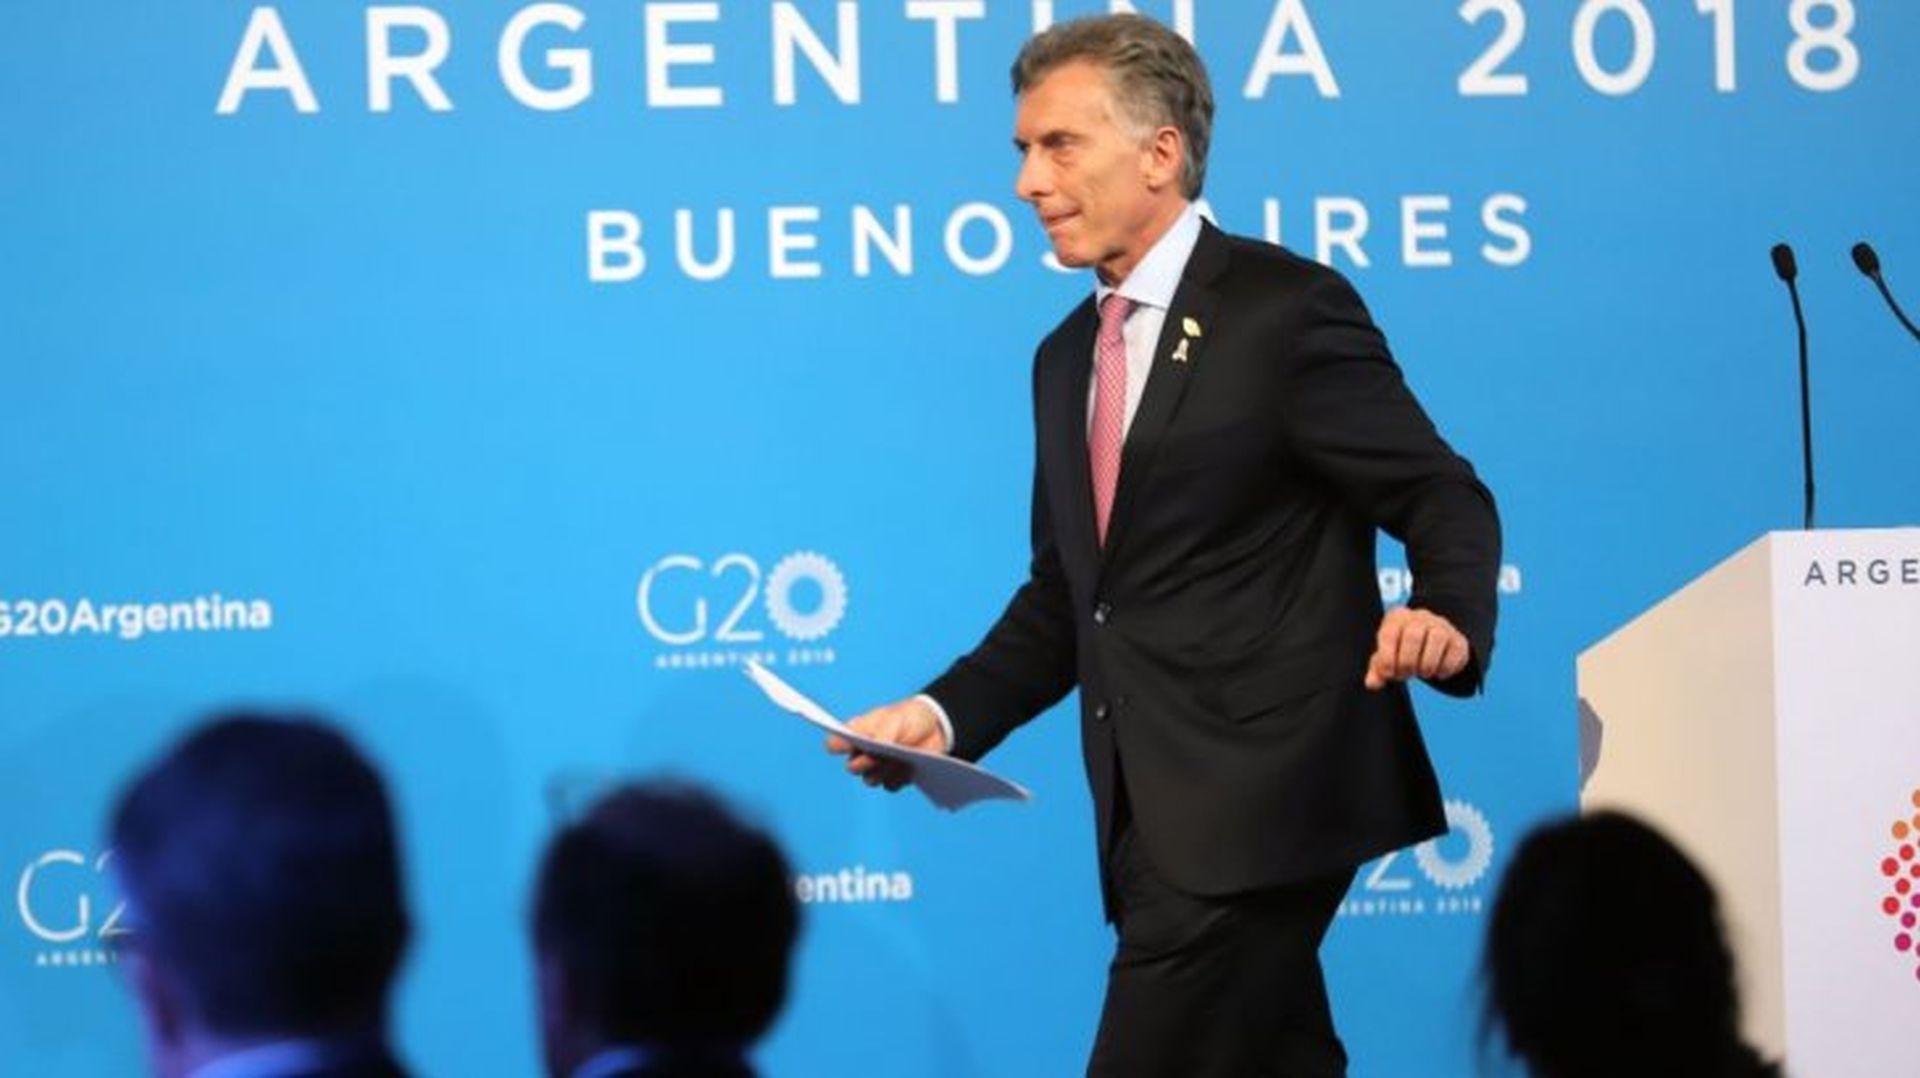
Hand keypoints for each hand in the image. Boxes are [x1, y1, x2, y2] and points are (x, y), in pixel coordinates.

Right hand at [826, 697, 948, 791]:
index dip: (838, 746)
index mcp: (857, 733)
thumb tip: (872, 752)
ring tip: (901, 760)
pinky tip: (910, 768)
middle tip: (881, 755)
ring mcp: (877, 767)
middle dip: (867, 763)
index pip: (834, 744)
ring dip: (884, 772)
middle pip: (852, 768)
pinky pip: (890, 786)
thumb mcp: (895, 720)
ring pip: (870, 780)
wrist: (934, 727)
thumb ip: (882, 735)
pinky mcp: (893, 777)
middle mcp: (863, 752)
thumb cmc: (909, 717)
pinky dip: (899, 778)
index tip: (852, 745)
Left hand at [1364, 607, 1469, 689]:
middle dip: (1407, 662)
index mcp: (1397, 618)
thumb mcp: (1387, 656)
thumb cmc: (1402, 649)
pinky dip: (1444, 669)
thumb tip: (1372, 683)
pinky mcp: (1458, 640)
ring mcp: (1441, 626)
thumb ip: (1378, 669)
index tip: (1388, 674)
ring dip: (1427, 665)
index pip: (1389, 634)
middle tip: (1405, 675)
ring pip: (1436, 639)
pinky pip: (1454, 653)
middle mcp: (1420, 617)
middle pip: (1413, 636)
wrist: (1430, 643)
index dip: (1387, 658)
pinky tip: (1437, 672)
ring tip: (1422, 673)